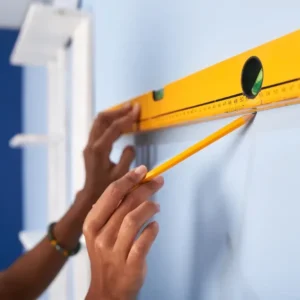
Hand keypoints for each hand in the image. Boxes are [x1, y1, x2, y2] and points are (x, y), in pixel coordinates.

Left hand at [82, 103, 139, 202]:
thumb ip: (127, 158)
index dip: (127, 118)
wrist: (90, 196)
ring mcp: (89, 144)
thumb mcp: (121, 176)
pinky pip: (99, 128)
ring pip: (99, 122)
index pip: (114, 127)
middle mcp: (91, 144)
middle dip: (118, 111)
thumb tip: (130, 145)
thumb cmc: (106, 188)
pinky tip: (119, 123)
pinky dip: (110, 122)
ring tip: (127, 111)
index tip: (137, 110)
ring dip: (113, 115)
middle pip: (102, 119)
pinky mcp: (90, 147)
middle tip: (132, 107)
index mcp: (99, 150)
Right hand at [83, 165, 163, 299]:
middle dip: (145, 188)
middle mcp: (101, 236)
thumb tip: (133, 183)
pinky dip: (152, 230)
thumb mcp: (101, 231)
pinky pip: (144, 242)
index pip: (112, 193)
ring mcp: (115, 252)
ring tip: (157, 206)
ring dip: (149, 207)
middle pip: (126, 203)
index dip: (129, 179)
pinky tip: (155, 226)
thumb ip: (112, 209)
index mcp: (92, 224)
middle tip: (158, 181)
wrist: (106, 291)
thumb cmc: (107, 254)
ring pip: (134, 219)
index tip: (143, 170)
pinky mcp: (130, 266)